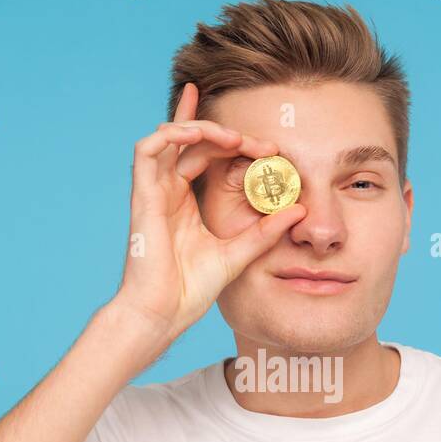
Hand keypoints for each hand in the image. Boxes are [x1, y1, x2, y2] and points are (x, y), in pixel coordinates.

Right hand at [113, 81, 306, 346]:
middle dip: (228, 135)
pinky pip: (147, 149)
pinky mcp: (142, 196)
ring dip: (202, 127)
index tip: (270, 150)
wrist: (164, 314)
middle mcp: (167, 191)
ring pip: (170, 137)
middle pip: (192, 141)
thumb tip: (298, 210)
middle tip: (263, 146)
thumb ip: (265, 231)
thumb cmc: (190, 290)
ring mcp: (153, 192)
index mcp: (184, 201)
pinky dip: (171, 133)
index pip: (203, 153)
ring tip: (235, 139)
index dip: (231, 140)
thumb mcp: (239, 253)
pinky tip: (199, 135)